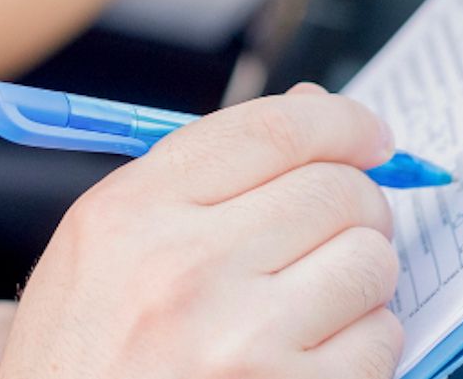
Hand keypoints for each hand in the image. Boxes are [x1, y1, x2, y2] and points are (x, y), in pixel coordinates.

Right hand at [0, 85, 406, 378]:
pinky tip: (314, 352)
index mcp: (132, 213)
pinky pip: (381, 339)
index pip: (271, 130)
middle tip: (344, 225)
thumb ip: (197, 176)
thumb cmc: (81, 363)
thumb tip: (310, 109)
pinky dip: (365, 343)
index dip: (341, 122)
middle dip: (357, 202)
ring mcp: (242, 341)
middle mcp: (185, 269)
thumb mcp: (102, 251)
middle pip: (334, 189)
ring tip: (315, 299)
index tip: (366, 136)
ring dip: (361, 276)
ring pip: (370, 261)